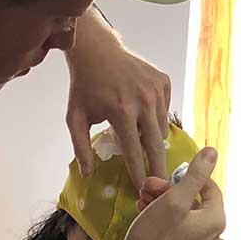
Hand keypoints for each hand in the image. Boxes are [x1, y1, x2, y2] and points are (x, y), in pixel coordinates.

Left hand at [65, 8, 170, 190]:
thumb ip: (80, 147)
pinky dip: (157, 119)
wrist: (98, 51)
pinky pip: (165, 112)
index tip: (143, 189)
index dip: (138, 173)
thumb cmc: (84, 86)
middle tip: (162, 185)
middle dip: (158, 168)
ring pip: (162, 129)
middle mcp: (143, 102)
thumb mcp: (75, 117)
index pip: (134, 152)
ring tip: (142, 143)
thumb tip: (88, 174)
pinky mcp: (164, 82)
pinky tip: (143, 116)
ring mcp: (156, 91)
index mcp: (121, 112)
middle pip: (155, 146)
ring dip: (153, 140)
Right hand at [119, 148, 223, 239]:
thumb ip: (196, 175)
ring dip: (163, 204)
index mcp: (216, 220)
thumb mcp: (174, 200)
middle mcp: (213, 237)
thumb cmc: (155, 236)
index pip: (209, 188)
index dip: (187, 177)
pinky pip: (178, 233)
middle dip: (169, 191)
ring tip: (141, 200)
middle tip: (146, 186)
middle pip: (194, 203)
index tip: (165, 176)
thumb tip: (212, 152)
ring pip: (184, 217)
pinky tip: (144, 215)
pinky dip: (163, 221)